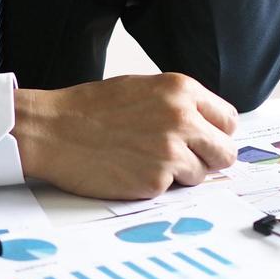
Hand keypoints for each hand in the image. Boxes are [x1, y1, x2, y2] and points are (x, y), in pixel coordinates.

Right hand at [13, 73, 237, 199]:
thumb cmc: (88, 109)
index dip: (215, 133)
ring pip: (201, 174)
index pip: (227, 119)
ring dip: (180, 174)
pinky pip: (171, 189)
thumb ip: (177, 104)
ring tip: (146, 160)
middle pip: (225, 152)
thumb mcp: (142, 89)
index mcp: (180, 90)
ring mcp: (170, 152)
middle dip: (208, 158)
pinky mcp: (155, 181)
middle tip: (184, 159)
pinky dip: (155, 184)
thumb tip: (205, 126)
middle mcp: (182, 119)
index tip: (205, 140)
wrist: (51, 130)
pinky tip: (130, 169)